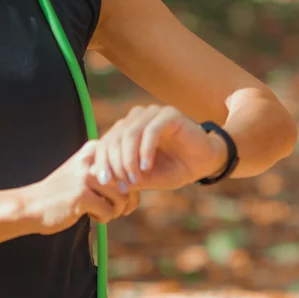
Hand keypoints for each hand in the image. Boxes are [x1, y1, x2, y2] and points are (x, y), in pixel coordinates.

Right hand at [22, 140, 139, 234]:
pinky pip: (108, 211)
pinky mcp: (81, 196)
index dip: (133, 183)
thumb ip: (110, 171)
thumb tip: (142, 181)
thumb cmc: (64, 192)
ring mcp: (85, 177)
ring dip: (117, 210)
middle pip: (130, 180)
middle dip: (130, 199)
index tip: (124, 196)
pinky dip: (104, 218)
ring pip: (122, 196)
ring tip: (105, 213)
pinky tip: (92, 217)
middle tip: (121, 210)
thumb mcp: (85, 172)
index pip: (129, 163)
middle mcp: (91, 159)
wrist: (31, 206)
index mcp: (94, 149)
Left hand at [93, 105, 227, 192]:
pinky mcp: (169, 114)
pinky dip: (145, 150)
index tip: (105, 182)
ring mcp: (153, 113)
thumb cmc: (173, 169)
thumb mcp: (144, 177)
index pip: (105, 142)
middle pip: (115, 137)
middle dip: (115, 164)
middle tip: (123, 184)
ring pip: (129, 133)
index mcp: (127, 129)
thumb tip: (93, 175)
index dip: (101, 161)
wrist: (204, 163)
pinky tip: (147, 166)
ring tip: (135, 178)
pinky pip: (151, 130)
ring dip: (129, 159)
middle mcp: (137, 118)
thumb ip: (121, 175)